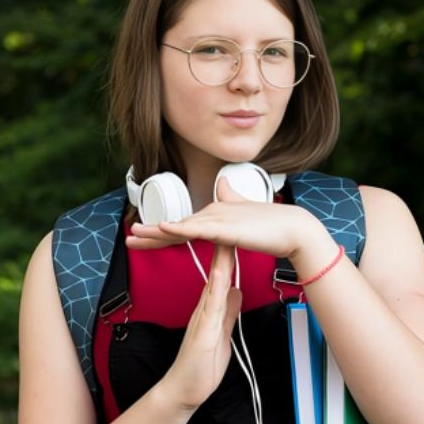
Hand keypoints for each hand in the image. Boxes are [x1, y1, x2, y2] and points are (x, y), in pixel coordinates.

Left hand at [127, 177, 319, 259]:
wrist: (294, 230)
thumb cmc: (273, 225)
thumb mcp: (245, 212)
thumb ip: (232, 199)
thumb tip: (222, 185)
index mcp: (215, 212)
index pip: (183, 225)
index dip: (161, 232)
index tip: (142, 237)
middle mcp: (213, 212)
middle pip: (176, 226)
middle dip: (150, 234)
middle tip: (129, 238)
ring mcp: (219, 219)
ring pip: (181, 227)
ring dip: (156, 231)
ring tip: (134, 234)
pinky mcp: (226, 228)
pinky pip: (198, 229)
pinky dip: (179, 228)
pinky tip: (163, 228)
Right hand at [159, 243, 241, 410]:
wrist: (184, 390)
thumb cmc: (201, 366)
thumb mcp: (221, 333)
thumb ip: (228, 311)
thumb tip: (236, 292)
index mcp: (210, 308)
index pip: (222, 274)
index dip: (229, 252)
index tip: (238, 233)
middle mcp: (204, 308)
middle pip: (215, 271)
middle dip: (222, 246)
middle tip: (229, 222)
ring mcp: (203, 318)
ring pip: (212, 283)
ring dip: (219, 260)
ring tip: (225, 238)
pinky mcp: (203, 331)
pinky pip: (211, 305)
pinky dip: (216, 288)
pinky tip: (221, 275)